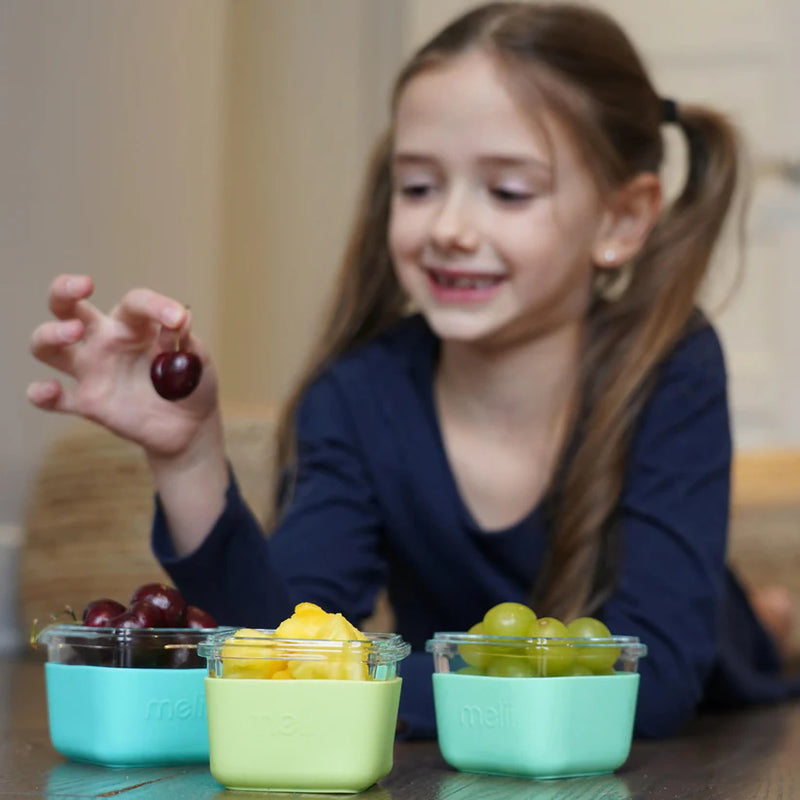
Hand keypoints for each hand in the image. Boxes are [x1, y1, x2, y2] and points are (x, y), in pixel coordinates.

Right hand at [27, 274, 218, 458]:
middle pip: (69, 307)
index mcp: (136, 325)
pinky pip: (53, 399)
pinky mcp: (87, 402)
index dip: (155, 306)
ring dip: (50, 334)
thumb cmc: (192, 383)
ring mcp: (93, 371)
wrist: (191, 426)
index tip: (179, 321)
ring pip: (49, 347)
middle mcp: (106, 341)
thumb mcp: (197, 360)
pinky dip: (42, 394)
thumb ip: (186, 342)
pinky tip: (49, 390)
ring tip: (73, 333)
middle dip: (64, 290)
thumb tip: (180, 320)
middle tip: (82, 287)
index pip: (135, 303)